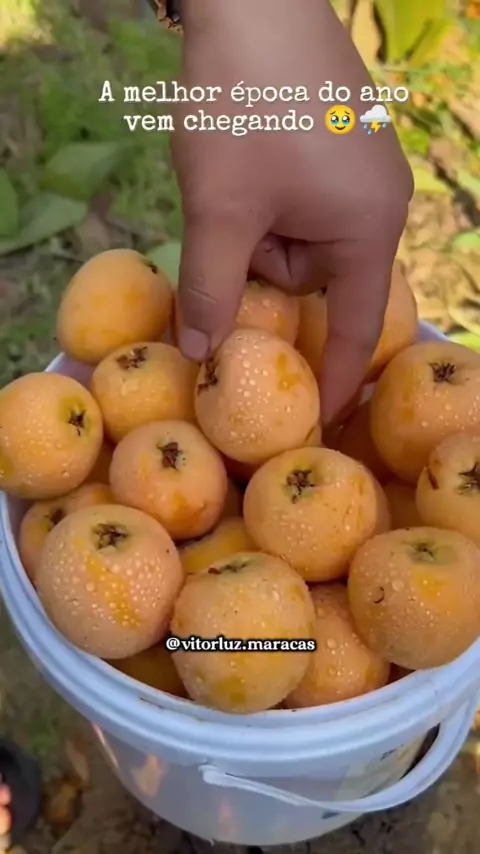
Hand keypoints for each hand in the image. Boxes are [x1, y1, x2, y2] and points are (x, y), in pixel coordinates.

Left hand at [172, 0, 412, 422]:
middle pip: (317, 279)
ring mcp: (363, 173)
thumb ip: (210, 289)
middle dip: (265, 265)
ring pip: (302, 240)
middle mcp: (380, 205)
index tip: (320, 421)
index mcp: (369, 228)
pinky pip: (304, 204)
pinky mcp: (342, 148)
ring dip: (259, 228)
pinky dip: (267, 202)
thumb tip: (199, 354)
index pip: (353, 327)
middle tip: (230, 221)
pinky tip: (249, 159)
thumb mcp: (219, 210)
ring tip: (236, 177)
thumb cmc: (244, 106)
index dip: (335, 378)